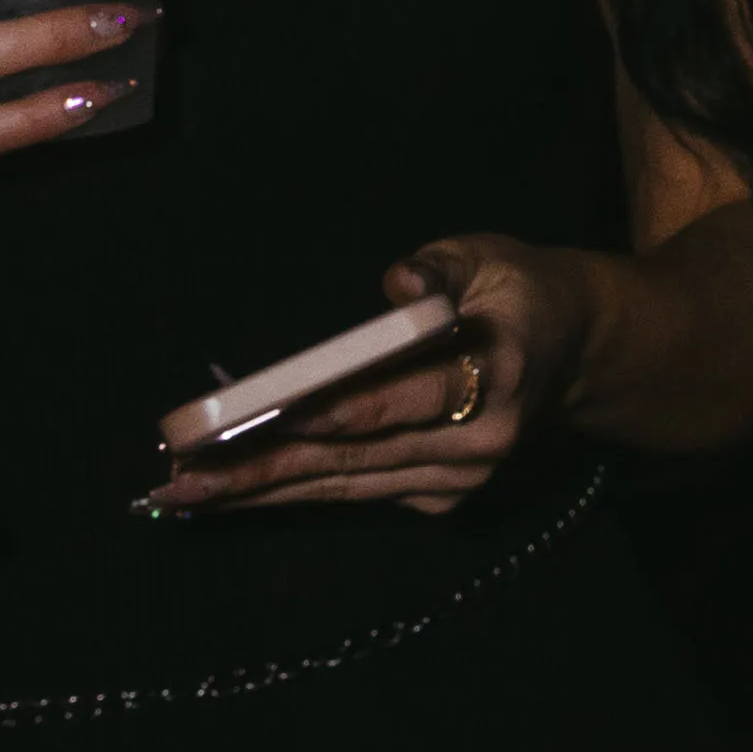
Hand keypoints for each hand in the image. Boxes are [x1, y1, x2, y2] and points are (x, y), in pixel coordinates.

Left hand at [150, 234, 602, 522]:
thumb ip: (438, 270)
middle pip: (355, 457)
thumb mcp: (485, 256)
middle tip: (179, 478)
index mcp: (495, 369)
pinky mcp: (441, 496)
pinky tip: (231, 496)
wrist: (572, 350)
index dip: (335, 411)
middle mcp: (480, 438)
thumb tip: (399, 286)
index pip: (403, 396)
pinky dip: (292, 494)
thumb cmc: (515, 291)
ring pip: (345, 487)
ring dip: (258, 492)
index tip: (267, 420)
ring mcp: (461, 477)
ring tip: (182, 495)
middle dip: (260, 467)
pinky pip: (355, 494)